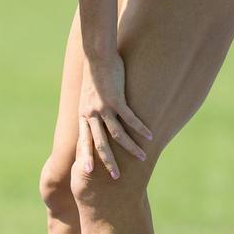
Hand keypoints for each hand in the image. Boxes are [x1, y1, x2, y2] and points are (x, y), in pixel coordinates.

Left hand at [78, 52, 151, 179]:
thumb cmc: (95, 76)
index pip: (83, 141)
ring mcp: (102, 108)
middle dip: (107, 161)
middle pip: (98, 143)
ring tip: (142, 157)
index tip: (85, 172)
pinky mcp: (115, 99)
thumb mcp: (89, 96)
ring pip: (116, 134)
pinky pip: (129, 118)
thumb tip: (98, 118)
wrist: (96, 56)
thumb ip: (93, 109)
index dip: (85, 157)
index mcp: (83, 116)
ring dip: (130, 147)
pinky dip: (140, 128)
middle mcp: (90, 115)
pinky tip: (150, 136)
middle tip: (115, 177)